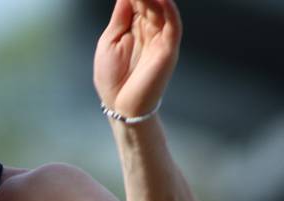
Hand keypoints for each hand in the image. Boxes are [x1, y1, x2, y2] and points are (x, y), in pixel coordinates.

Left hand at [94, 0, 181, 118]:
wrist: (120, 107)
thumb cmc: (112, 78)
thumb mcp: (110, 41)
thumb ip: (120, 16)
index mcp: (134, 25)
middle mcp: (150, 28)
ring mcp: (161, 38)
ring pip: (162, 7)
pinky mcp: (168, 50)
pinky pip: (173, 25)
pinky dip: (170, 10)